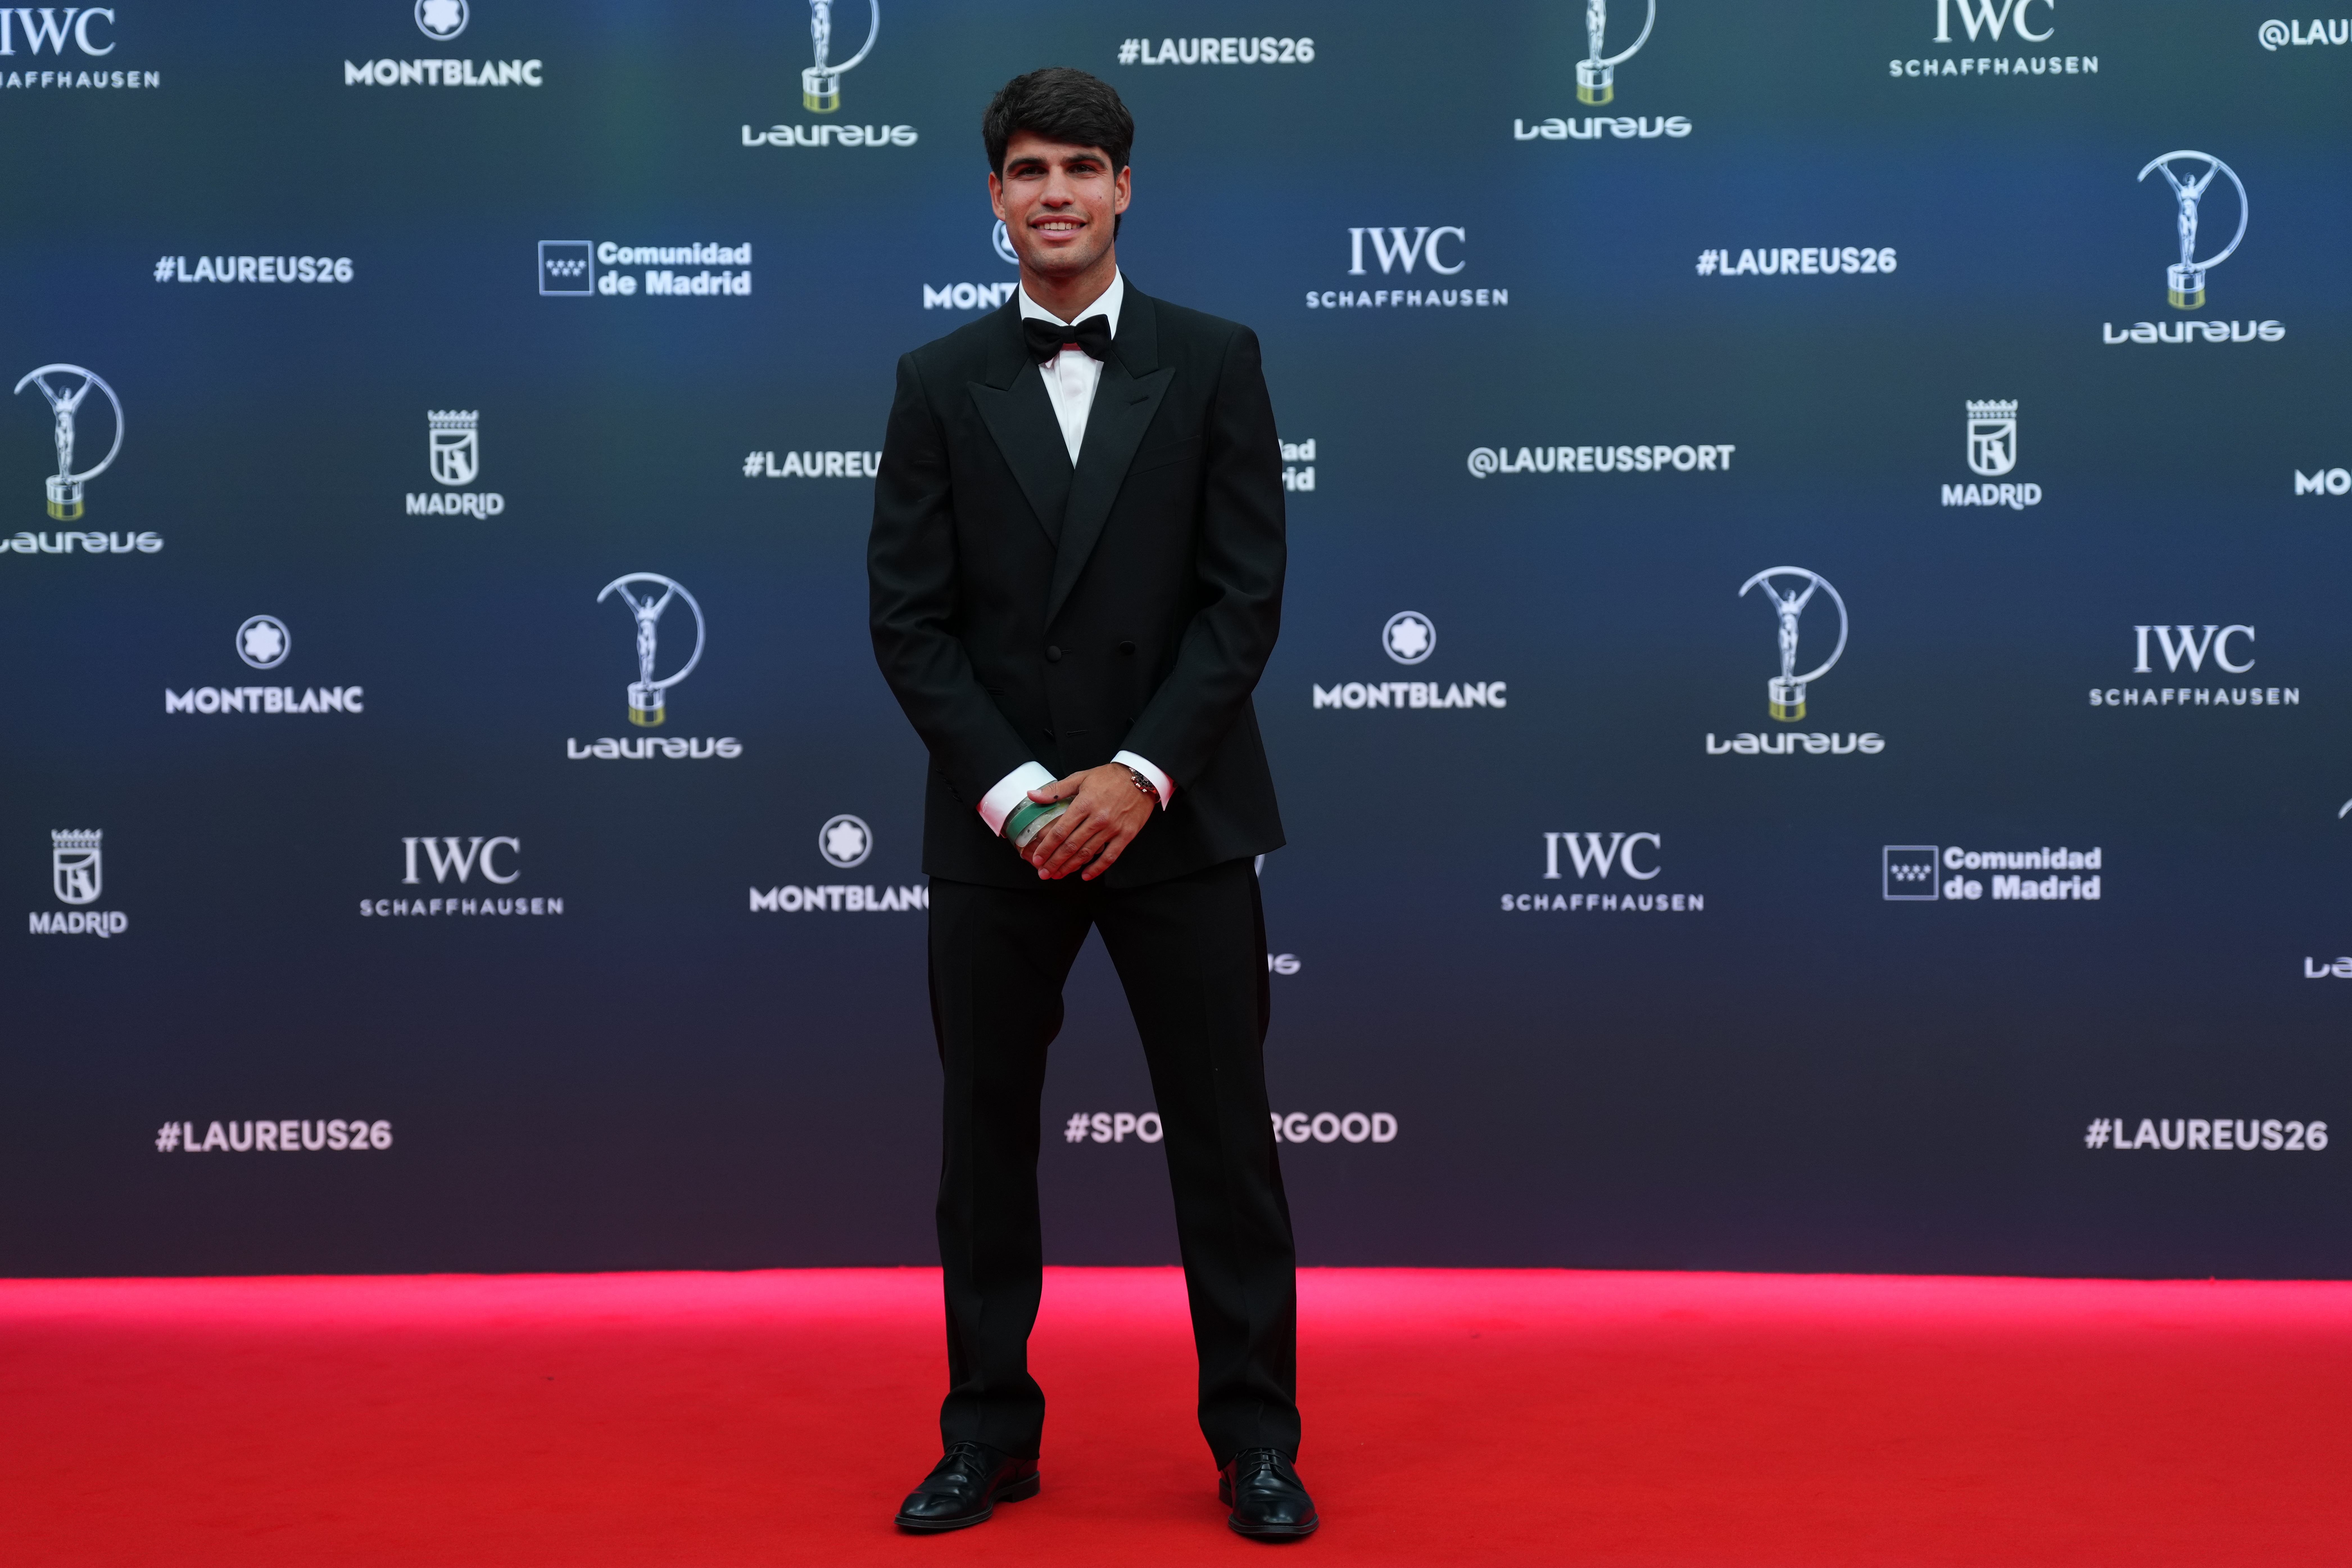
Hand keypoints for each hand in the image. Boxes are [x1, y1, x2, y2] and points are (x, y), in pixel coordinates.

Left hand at [1022, 764, 1156, 880]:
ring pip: (1087, 853)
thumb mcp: (1080, 778)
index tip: (1037, 858)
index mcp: (1084, 804)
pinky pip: (1110, 856)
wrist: (1141, 777)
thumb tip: (1032, 795)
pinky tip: (1086, 876)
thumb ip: (1055, 790)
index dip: (1047, 847)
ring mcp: (1113, 828)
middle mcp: (1097, 819)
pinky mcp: (1126, 835)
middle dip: (1055, 862)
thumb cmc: (1109, 777)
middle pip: (1071, 846)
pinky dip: (1097, 868)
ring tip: (1058, 875)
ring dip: (1071, 867)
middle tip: (1043, 873)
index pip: (1060, 831)